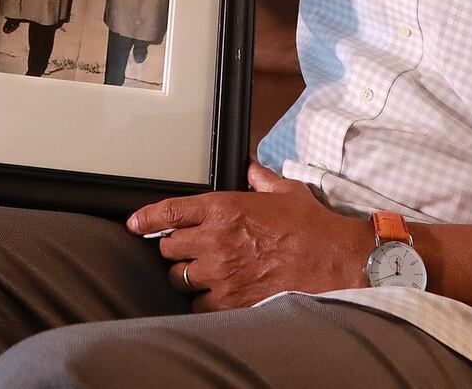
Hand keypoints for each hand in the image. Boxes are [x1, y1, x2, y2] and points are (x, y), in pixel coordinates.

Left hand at [127, 162, 370, 311]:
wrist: (336, 261)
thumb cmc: (312, 228)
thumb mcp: (286, 191)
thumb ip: (262, 178)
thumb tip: (252, 167)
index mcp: (224, 208)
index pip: (170, 212)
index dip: (146, 219)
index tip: (135, 224)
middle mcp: (216, 240)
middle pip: (169, 248)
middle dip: (175, 249)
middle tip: (190, 250)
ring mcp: (222, 273)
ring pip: (180, 278)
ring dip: (188, 276)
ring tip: (205, 273)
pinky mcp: (232, 301)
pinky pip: (199, 304)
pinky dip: (204, 300)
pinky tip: (218, 294)